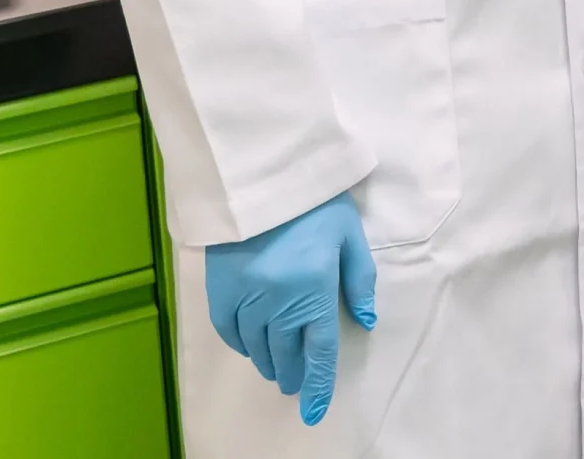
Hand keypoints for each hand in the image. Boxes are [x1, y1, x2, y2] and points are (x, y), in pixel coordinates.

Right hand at [204, 192, 376, 425]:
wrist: (262, 172)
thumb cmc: (314, 202)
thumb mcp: (349, 235)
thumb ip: (359, 280)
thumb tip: (365, 321)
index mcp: (313, 290)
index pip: (319, 352)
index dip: (318, 385)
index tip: (315, 410)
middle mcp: (277, 302)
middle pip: (285, 355)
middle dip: (292, 374)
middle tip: (296, 383)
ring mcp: (244, 298)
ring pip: (256, 348)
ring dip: (269, 362)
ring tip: (278, 366)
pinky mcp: (219, 289)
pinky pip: (229, 332)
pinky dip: (242, 344)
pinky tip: (252, 345)